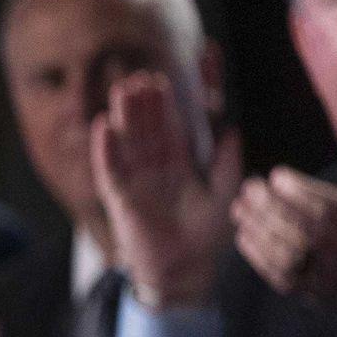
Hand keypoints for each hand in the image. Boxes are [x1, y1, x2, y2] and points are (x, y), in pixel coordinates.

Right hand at [91, 71, 240, 306]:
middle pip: (153, 123)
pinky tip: (103, 127)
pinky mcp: (120, 195)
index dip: (188, 95)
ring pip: (131, 138)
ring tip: (126, 89)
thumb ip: (228, 163)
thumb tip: (234, 129)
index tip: (193, 67)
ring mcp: (138, 176)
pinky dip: (106, 149)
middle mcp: (159, 161)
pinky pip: (110, 169)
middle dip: (150, 101)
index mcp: (184, 157)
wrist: (184, 270)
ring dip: (127, 115)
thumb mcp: (225, 195)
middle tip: (147, 76)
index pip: (185, 119)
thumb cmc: (206, 234)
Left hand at [233, 142, 336, 333]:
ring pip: (286, 251)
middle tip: (249, 187)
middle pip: (301, 227)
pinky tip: (243, 235)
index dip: (298, 190)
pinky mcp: (311, 291)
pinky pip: (280, 275)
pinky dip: (258, 255)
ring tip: (239, 209)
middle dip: (270, 205)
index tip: (276, 175)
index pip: (326, 208)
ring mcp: (326, 274)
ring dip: (258, 229)